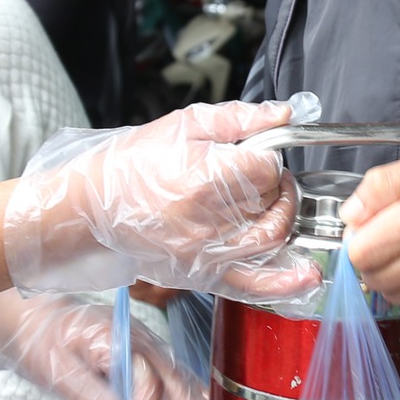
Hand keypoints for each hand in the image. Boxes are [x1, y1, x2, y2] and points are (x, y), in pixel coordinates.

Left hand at [0, 291, 211, 399]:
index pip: (144, 380)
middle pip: (173, 378)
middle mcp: (138, 338)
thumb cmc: (40, 341)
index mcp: (116, 337)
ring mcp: (144, 344)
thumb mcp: (56, 371)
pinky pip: (171, 376)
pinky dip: (186, 398)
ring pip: (178, 377)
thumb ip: (90, 396)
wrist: (31, 317)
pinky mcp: (143, 353)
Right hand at [5, 98, 319, 299]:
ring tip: (273, 205)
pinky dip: (285, 283)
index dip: (268, 159)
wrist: (93, 206)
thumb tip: (285, 113)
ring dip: (284, 219)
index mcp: (202, 178)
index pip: (267, 170)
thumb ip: (240, 119)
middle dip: (276, 187)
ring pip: (271, 240)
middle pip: (272, 203)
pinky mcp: (201, 276)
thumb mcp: (183, 126)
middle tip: (263, 177)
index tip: (254, 156)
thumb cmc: (133, 164)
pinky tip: (306, 275)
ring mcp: (204, 254)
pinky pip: (252, 286)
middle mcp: (206, 221)